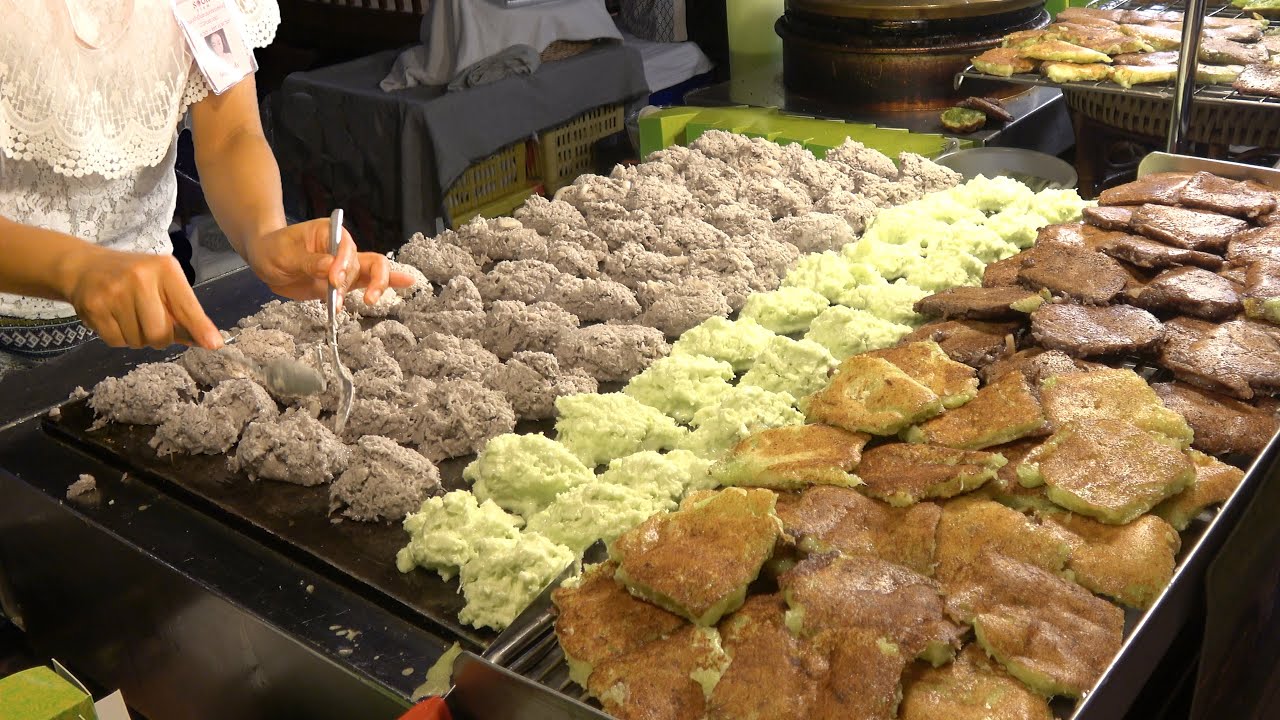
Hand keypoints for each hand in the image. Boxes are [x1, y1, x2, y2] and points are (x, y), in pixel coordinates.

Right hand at [57, 245, 222, 349]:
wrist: (84, 268)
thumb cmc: (134, 278)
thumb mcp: (163, 283)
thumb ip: (183, 311)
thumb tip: (208, 341)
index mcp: (164, 269)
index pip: (187, 306)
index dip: (200, 328)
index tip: (214, 344)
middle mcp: (140, 278)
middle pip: (161, 333)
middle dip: (161, 338)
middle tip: (152, 324)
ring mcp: (114, 292)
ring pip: (139, 341)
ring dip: (138, 338)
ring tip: (130, 316)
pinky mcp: (94, 307)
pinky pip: (117, 342)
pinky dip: (120, 338)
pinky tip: (114, 319)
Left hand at [245, 219, 413, 303]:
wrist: (265, 260)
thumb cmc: (272, 249)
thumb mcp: (283, 254)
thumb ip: (307, 261)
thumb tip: (330, 267)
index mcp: (329, 233)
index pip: (347, 248)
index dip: (345, 265)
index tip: (333, 280)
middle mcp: (343, 249)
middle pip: (370, 261)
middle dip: (372, 279)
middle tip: (367, 297)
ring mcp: (345, 267)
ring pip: (372, 274)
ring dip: (372, 289)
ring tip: (369, 302)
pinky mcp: (343, 283)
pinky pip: (366, 284)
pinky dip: (384, 286)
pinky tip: (407, 284)